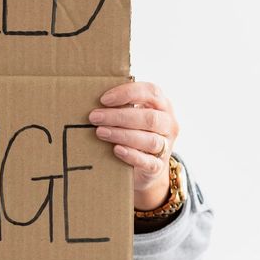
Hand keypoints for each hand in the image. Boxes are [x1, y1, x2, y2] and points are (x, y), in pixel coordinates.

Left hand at [89, 81, 179, 210]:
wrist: (146, 166)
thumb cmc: (134, 132)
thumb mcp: (131, 116)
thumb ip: (120, 106)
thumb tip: (90, 99)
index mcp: (162, 105)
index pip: (151, 92)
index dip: (127, 93)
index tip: (103, 99)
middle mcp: (168, 124)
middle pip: (149, 118)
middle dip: (119, 117)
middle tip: (94, 117)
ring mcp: (166, 146)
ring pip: (149, 140)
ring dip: (122, 135)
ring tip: (100, 132)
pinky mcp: (158, 167)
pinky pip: (148, 162)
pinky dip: (132, 155)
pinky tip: (116, 150)